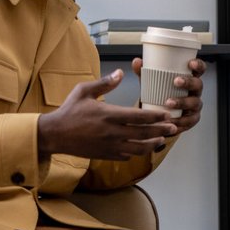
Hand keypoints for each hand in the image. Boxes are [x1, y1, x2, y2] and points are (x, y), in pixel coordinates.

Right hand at [37, 70, 176, 160]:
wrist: (55, 135)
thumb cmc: (69, 111)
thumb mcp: (84, 91)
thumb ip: (104, 83)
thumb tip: (120, 73)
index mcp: (109, 115)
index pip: (139, 116)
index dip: (156, 116)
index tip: (167, 114)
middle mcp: (112, 132)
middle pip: (144, 133)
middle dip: (161, 130)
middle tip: (173, 127)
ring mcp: (110, 146)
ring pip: (138, 148)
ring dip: (153, 144)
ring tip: (162, 140)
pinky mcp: (106, 155)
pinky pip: (126, 156)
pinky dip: (137, 153)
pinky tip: (142, 148)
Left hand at [130, 56, 206, 134]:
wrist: (161, 115)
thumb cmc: (160, 93)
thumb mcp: (153, 82)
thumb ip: (145, 72)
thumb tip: (136, 61)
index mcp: (190, 78)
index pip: (199, 69)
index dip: (198, 65)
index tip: (190, 63)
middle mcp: (195, 91)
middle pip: (198, 84)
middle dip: (189, 82)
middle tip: (175, 81)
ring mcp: (195, 106)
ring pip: (194, 103)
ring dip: (182, 102)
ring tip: (168, 103)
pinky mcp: (192, 119)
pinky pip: (189, 120)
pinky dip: (180, 120)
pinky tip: (171, 120)